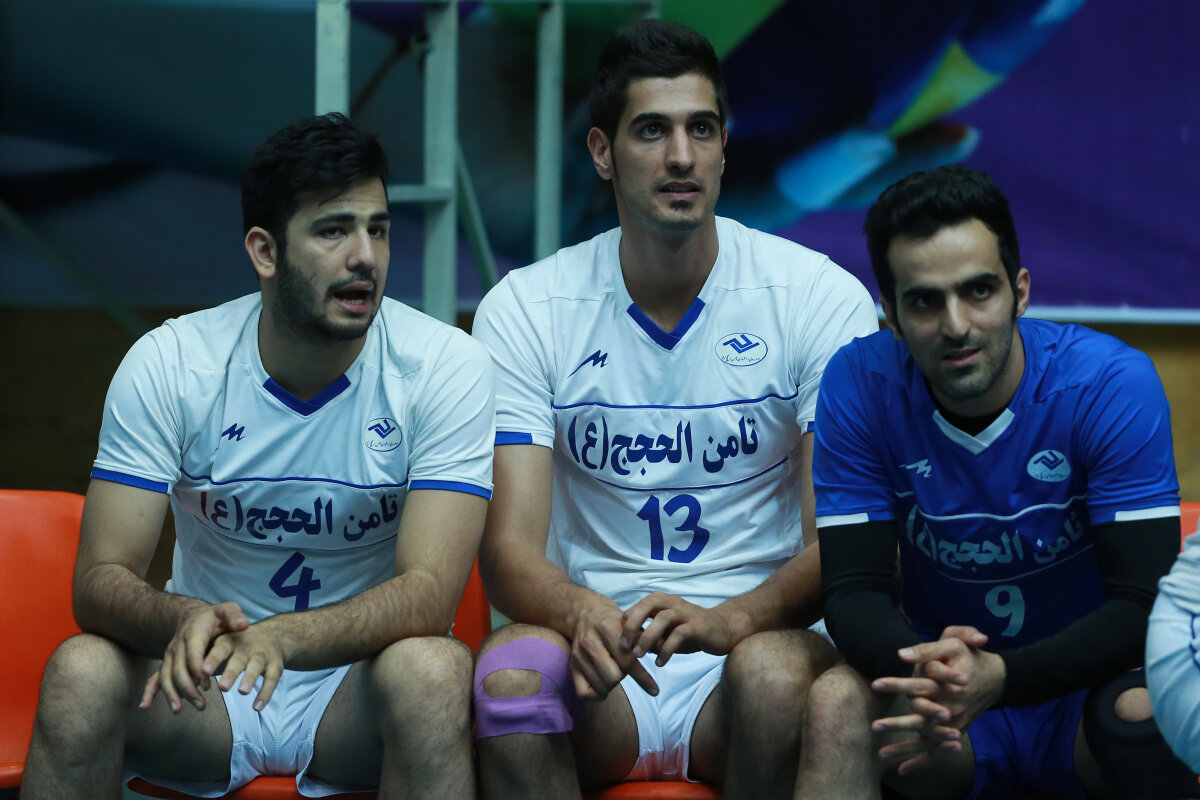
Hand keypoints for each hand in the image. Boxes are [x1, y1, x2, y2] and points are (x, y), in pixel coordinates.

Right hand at [140, 602, 248, 712]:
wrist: (194, 617)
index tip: (208, 684)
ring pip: (166, 677)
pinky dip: (149, 692)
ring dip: (172, 694)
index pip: (192, 654)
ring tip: (179, 710)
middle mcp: (177, 645)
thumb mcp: (227, 611)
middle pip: (178, 670)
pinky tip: (144, 707)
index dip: (198, 670)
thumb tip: (243, 624)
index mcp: (193, 633)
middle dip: (188, 689)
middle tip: (202, 705)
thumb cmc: (215, 617)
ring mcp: (170, 655)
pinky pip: (155, 678)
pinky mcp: (167, 663)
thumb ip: (235, 616)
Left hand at [198, 623, 285, 710]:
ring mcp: (261, 655)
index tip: (204, 671)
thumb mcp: (220, 644)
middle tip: (222, 687)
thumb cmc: (236, 646)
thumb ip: (200, 661)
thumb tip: (175, 681)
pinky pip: (272, 678)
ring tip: (242, 692)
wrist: (273, 635)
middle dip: (231, 672)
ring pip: (255, 666)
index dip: (212, 660)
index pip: (220, 649)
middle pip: (238, 659)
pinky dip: (266, 693)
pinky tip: (257, 707)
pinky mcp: (275, 664)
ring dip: (249, 678)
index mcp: (228, 641)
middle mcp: (245, 647)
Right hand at [570, 602, 657, 700]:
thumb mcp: (632, 624)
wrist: (585, 613)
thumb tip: (665, 649)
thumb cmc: (614, 622)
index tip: (655, 690)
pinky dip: (597, 694)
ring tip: (615, 672)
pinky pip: (584, 693)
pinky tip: (603, 685)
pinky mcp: (572, 665)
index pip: (628, 661)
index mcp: (608, 629)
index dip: (643, 678)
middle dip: (624, 677)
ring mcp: (578, 655)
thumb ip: (648, 638)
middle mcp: (591, 641)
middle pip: (614, 677)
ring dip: (612, 685)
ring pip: (602, 686)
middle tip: (625, 669)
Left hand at [620, 592, 739, 666]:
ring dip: (647, 637)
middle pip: (647, 605)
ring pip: (662, 618)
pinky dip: (667, 649)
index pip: (639, 605)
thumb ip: (651, 637)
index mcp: (663, 601)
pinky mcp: (698, 625)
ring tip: (638, 655)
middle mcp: (673, 602)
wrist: (724, 630)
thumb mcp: (667, 634)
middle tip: (623, 645)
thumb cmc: (691, 632)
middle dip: (632, 624)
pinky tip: (661, 663)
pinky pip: (679, 634)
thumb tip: (630, 647)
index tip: (617, 639)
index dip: (626, 621)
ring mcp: (686, 612)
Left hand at [870, 626, 1001, 774]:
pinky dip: (921, 761)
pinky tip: (902, 771)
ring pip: (928, 737)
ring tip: (882, 754)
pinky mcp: (956, 731)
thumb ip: (927, 648)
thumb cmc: (969, 656)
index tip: (876, 683)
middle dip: (898, 723)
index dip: (898, 684)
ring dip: (905, 748)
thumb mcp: (953, 641)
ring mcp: (955, 721)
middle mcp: (951, 705)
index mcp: (947, 683)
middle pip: (922, 716)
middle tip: (875, 727)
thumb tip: (902, 654)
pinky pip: (938, 750)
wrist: (996, 677)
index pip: (920, 686)